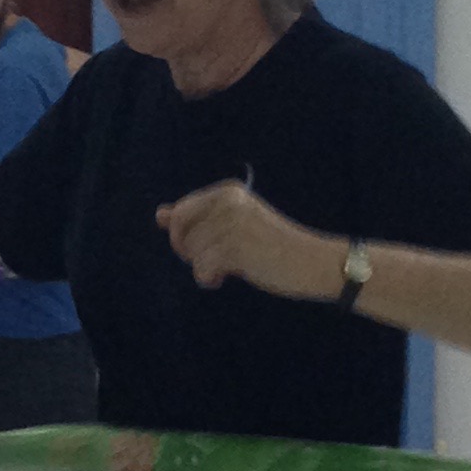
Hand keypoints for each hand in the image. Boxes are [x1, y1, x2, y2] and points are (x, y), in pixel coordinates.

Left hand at [155, 182, 336, 299]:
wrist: (311, 261)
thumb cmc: (272, 245)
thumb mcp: (233, 225)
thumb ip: (196, 218)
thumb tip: (159, 214)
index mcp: (227, 192)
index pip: (180, 212)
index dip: (184, 237)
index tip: (207, 246)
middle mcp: (228, 202)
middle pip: (179, 233)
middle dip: (190, 252)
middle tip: (215, 259)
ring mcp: (231, 224)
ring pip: (191, 253)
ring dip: (203, 268)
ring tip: (228, 269)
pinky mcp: (235, 248)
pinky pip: (201, 268)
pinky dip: (207, 278)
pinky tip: (224, 278)